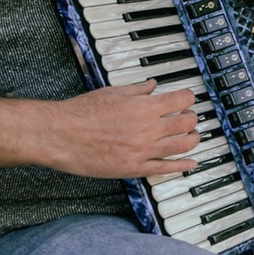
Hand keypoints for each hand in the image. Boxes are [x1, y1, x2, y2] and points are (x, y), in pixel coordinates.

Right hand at [45, 80, 199, 178]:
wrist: (60, 135)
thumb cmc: (81, 113)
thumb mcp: (112, 92)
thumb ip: (138, 90)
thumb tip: (152, 85)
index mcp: (144, 107)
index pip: (181, 99)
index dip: (188, 97)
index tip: (188, 98)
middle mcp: (148, 129)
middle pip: (186, 123)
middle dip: (192, 118)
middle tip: (189, 117)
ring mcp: (143, 150)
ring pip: (182, 146)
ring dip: (193, 139)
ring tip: (193, 136)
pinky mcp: (134, 168)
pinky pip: (166, 168)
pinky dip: (182, 166)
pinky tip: (191, 163)